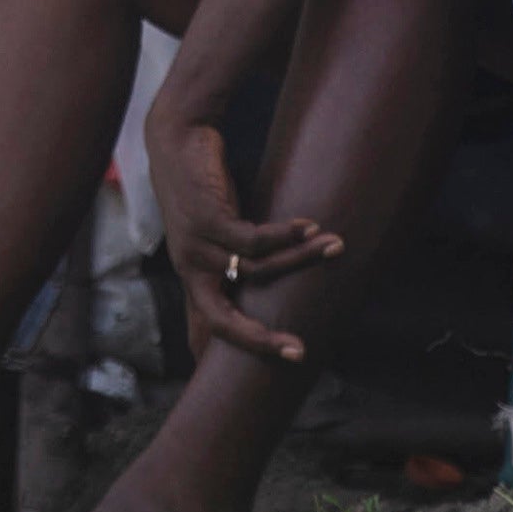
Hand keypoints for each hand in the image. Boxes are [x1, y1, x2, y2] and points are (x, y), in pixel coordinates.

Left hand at [146, 96, 336, 364]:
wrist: (177, 138)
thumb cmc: (203, 184)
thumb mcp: (218, 228)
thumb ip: (238, 252)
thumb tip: (271, 266)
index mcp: (194, 274)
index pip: (208, 324)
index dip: (233, 349)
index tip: (252, 373)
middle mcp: (191, 267)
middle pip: (220, 320)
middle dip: (259, 340)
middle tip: (298, 352)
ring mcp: (197, 245)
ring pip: (255, 271)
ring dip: (299, 262)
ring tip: (335, 247)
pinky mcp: (207, 219)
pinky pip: (254, 240)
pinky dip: (286, 236)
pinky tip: (310, 227)